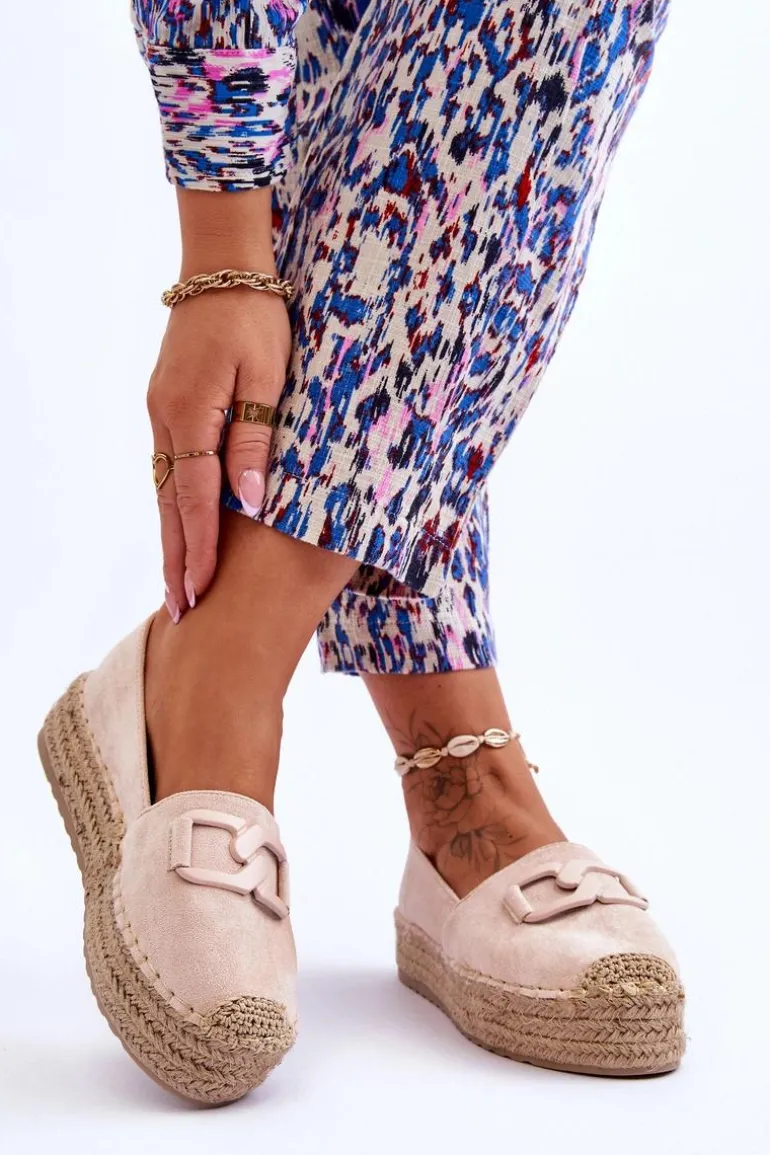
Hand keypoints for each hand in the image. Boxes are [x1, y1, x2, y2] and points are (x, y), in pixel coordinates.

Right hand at [148, 285, 290, 618]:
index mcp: (190, 414)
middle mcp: (165, 419)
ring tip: (178, 581)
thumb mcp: (267, 378)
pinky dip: (174, 505)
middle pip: (170, 504)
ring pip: (165, 489)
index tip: (199, 591)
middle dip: (176, 558)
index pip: (196, 499)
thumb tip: (251, 503)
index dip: (199, 548)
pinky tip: (180, 528)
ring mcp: (160, 411)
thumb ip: (255, 441)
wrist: (223, 267)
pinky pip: (169, 467)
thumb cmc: (257, 318)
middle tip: (178, 609)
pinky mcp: (167, 405)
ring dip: (172, 537)